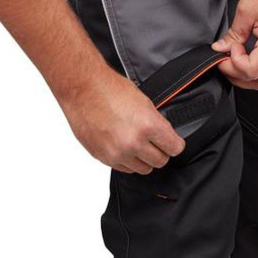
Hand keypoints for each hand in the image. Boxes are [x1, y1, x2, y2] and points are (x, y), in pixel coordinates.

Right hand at [58, 67, 184, 173]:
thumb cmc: (109, 89)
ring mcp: (118, 153)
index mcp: (148, 126)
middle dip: (161, 152)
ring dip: (144, 160)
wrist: (81, 88)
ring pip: (143, 169)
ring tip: (138, 146)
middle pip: (160, 161)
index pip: (174, 148)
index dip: (175, 145)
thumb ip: (155, 123)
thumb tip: (164, 137)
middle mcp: (134, 143)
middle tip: (156, 145)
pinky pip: (125, 169)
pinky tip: (124, 148)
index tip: (173, 143)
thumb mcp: (143, 102)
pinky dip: (128, 161)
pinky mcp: (104, 158)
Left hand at [212, 0, 257, 89]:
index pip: (250, 70)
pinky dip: (253, 69)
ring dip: (243, 75)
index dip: (233, 64)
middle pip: (256, 81)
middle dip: (235, 74)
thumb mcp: (247, 9)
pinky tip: (243, 58)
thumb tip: (220, 49)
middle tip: (223, 59)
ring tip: (231, 60)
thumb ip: (232, 34)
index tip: (226, 49)